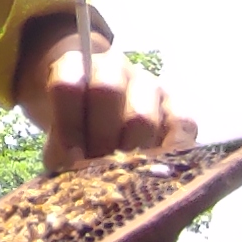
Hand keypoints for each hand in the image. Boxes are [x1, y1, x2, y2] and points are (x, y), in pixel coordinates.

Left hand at [29, 42, 196, 167]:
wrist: (103, 122)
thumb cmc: (74, 133)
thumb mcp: (59, 140)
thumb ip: (61, 152)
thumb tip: (75, 170)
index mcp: (74, 67)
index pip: (68, 85)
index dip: (67, 125)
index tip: (70, 157)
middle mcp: (113, 69)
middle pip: (107, 92)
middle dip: (100, 138)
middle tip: (98, 168)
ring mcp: (149, 85)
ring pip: (143, 115)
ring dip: (130, 152)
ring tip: (125, 173)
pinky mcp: (177, 106)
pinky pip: (183, 124)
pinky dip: (172, 149)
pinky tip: (160, 167)